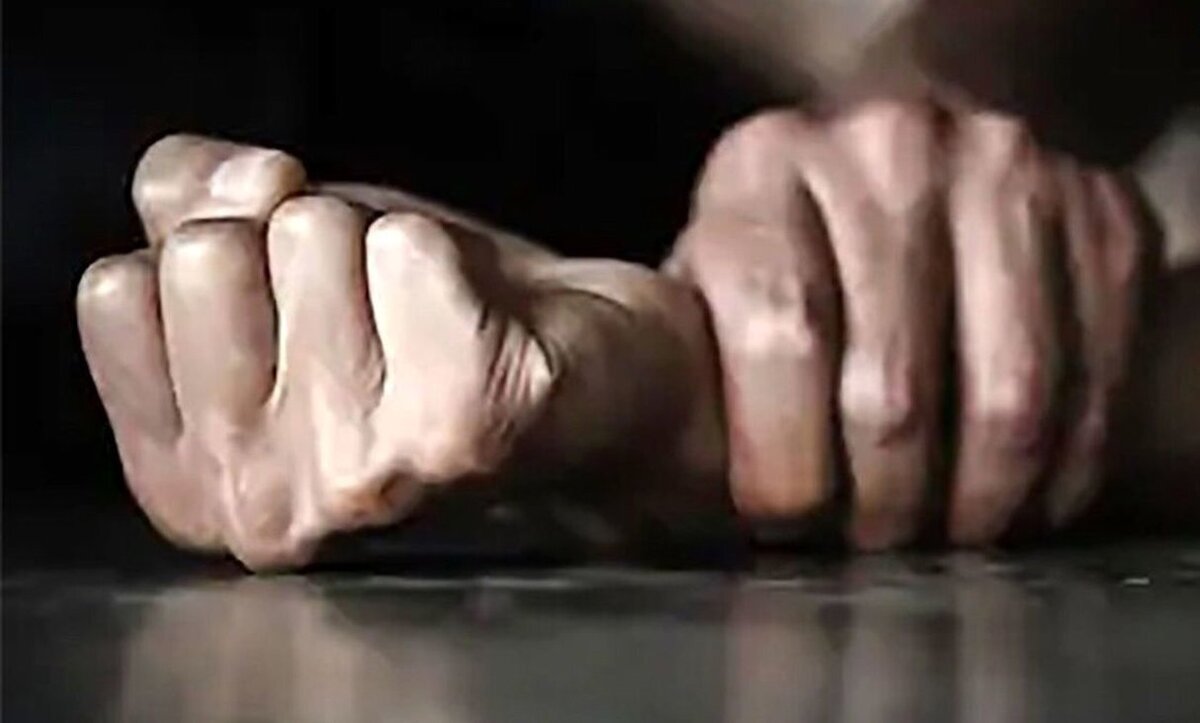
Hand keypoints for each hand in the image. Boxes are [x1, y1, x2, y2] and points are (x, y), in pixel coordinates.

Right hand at [78, 135, 725, 568]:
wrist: (591, 379)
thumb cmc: (419, 325)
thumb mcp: (268, 259)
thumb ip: (187, 198)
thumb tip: (245, 187)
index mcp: (189, 481)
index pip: (118, 289)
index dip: (212, 250)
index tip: (286, 301)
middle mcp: (262, 507)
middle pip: (208, 255)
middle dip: (298, 242)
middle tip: (373, 313)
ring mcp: (362, 479)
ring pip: (312, 236)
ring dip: (379, 248)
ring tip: (429, 325)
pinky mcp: (462, 430)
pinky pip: (408, 248)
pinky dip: (449, 257)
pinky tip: (482, 329)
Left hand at [667, 98, 1149, 548]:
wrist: (895, 159)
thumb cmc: (784, 256)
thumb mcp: (703, 288)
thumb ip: (682, 371)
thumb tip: (655, 488)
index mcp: (763, 165)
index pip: (780, 334)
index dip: (783, 461)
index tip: (784, 521)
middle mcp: (887, 148)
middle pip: (892, 386)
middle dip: (878, 505)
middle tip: (866, 542)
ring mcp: (1004, 169)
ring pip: (1006, 396)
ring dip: (972, 503)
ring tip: (937, 532)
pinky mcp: (1098, 209)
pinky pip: (1091, 378)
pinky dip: (1057, 467)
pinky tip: (1014, 498)